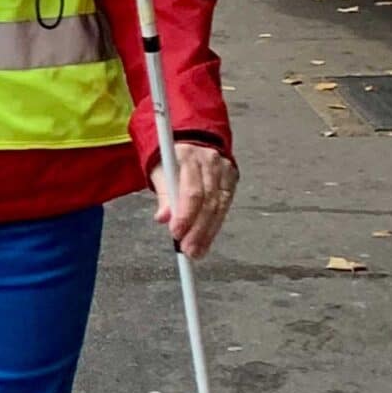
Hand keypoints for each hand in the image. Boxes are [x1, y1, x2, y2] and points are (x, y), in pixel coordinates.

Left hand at [152, 142, 236, 258]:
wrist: (192, 141)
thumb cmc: (170, 160)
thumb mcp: (159, 171)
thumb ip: (163, 195)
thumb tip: (163, 219)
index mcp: (188, 156)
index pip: (191, 191)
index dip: (185, 215)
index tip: (176, 234)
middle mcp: (210, 162)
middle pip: (208, 202)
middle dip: (198, 230)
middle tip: (189, 250)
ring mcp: (224, 170)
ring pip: (219, 206)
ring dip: (208, 232)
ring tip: (198, 251)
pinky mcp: (232, 179)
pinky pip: (226, 205)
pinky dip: (216, 224)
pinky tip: (208, 239)